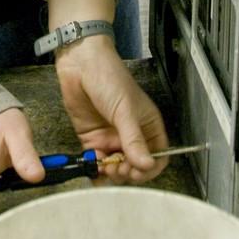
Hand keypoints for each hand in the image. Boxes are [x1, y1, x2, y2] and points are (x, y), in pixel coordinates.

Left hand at [55, 35, 168, 184]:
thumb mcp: (125, 110)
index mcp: (147, 125)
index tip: (138, 171)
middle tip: (119, 168)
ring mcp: (111, 138)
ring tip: (105, 167)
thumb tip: (147, 165)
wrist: (80, 65)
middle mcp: (131, 134)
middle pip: (136, 166)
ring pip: (117, 167)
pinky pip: (97, 162)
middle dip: (129, 172)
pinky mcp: (93, 139)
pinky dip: (95, 170)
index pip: (158, 156)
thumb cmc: (109, 77)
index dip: (150, 167)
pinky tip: (93, 170)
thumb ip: (134, 140)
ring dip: (112, 173)